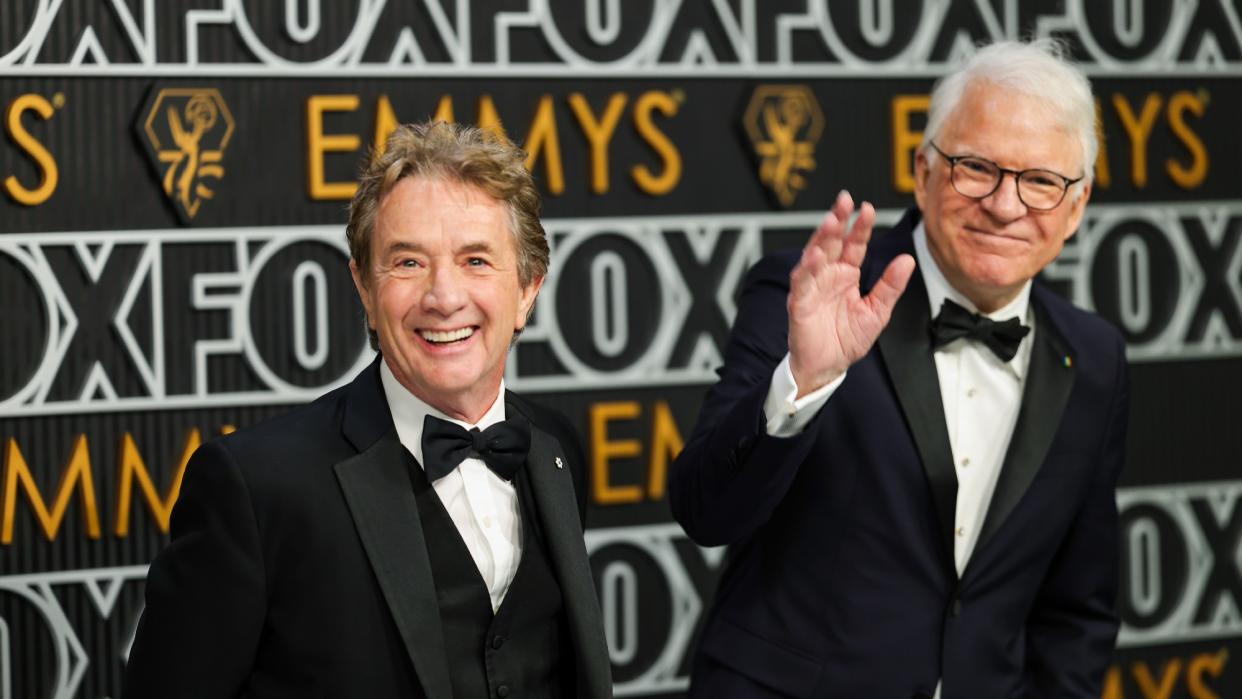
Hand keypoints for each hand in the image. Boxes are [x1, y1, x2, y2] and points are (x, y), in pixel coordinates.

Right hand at [787, 192, 915, 396]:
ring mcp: (812, 287)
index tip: (868, 208)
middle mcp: (827, 276)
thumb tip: (907, 260)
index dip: (860, 227)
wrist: (828, 367)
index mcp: (846, 274)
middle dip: (837, 220)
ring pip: (814, 256)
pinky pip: (802, 283)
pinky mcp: (799, 303)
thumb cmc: (847, 339)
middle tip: (844, 200)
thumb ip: (890, 285)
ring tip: (831, 221)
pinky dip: (807, 269)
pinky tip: (815, 256)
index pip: (854, 245)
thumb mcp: (878, 311)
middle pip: (831, 242)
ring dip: (821, 238)